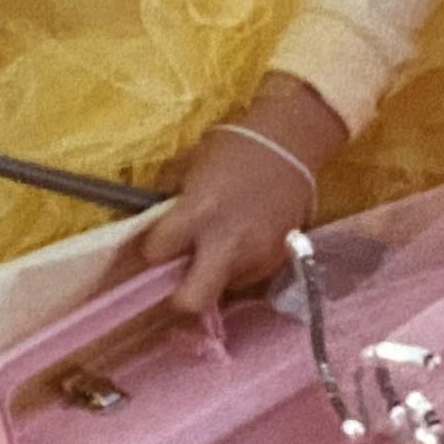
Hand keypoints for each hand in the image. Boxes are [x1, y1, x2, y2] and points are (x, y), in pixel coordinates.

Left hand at [116, 76, 345, 316]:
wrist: (291, 142)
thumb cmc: (234, 147)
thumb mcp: (192, 167)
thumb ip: (171, 203)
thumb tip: (152, 229)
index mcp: (199, 211)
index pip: (157, 252)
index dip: (153, 249)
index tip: (159, 244)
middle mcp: (227, 242)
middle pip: (192, 301)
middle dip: (181, 296)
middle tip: (180, 279)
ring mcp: (256, 256)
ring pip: (223, 291)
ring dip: (215, 275)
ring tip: (220, 246)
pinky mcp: (278, 261)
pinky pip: (248, 277)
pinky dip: (241, 265)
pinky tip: (244, 239)